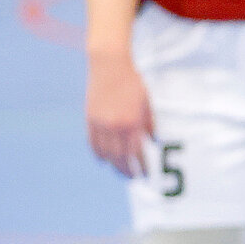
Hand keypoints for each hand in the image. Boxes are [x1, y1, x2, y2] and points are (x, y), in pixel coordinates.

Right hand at [86, 53, 153, 177]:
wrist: (109, 66)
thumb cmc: (132, 83)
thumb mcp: (147, 102)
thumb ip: (150, 124)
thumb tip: (154, 142)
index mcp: (132, 122)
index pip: (137, 152)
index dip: (141, 165)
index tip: (146, 173)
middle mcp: (115, 126)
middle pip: (120, 157)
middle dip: (127, 170)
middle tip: (133, 177)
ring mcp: (100, 123)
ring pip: (105, 153)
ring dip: (113, 165)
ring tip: (120, 171)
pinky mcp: (90, 119)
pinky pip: (93, 143)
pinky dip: (98, 154)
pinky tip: (104, 160)